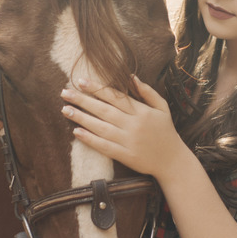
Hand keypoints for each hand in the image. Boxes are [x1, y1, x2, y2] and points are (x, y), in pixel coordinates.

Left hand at [61, 76, 187, 178]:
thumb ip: (147, 92)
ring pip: (101, 127)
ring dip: (81, 118)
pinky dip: (89, 139)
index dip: (97, 88)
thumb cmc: (166, 131)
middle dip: (82, 100)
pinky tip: (76, 132)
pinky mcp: (125, 156)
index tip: (80, 81)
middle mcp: (133, 125)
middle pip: (103, 110)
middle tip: (64, 93)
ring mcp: (128, 141)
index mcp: (141, 111)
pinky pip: (104, 146)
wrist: (172, 161)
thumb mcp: (162, 108)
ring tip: (65, 110)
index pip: (114, 96)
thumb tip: (131, 77)